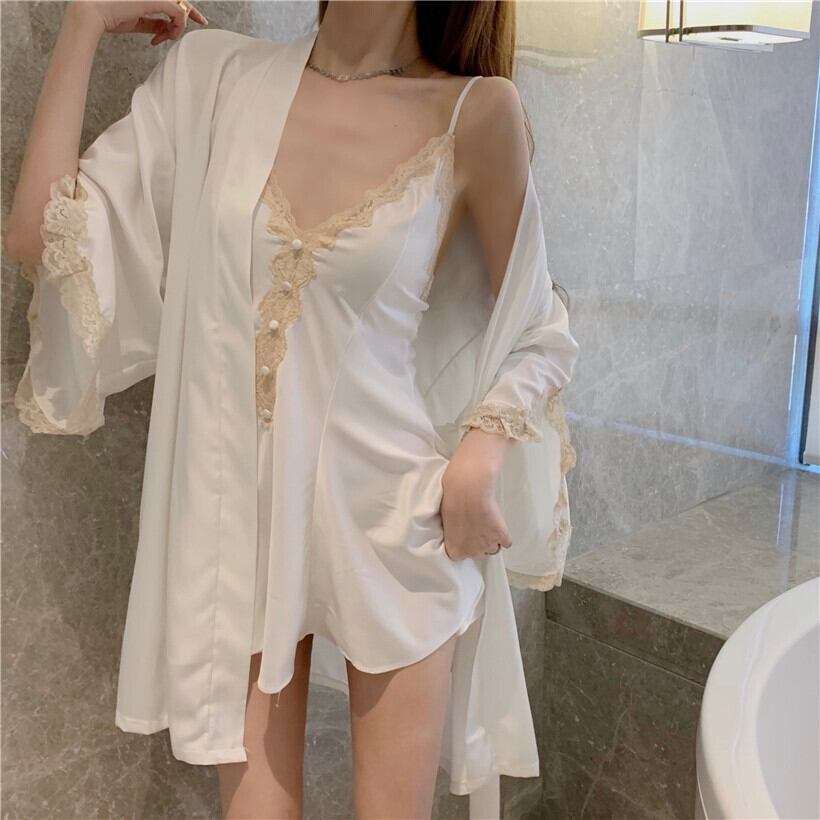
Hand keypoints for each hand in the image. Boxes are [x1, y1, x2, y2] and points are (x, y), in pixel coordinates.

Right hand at [66, 0, 207, 44]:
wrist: (92, 12)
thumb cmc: (109, 16)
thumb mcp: (136, 21)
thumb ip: (153, 23)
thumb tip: (166, 30)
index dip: (187, 9)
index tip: (199, 19)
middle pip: (179, 0)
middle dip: (191, 12)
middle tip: (202, 21)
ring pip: (180, 7)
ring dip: (177, 26)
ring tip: (166, 37)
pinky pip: (179, 13)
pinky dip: (177, 27)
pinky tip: (166, 37)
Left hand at [440, 429, 514, 560]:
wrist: (467, 489)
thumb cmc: (451, 499)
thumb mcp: (445, 520)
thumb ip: (453, 533)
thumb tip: (458, 530)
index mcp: (455, 550)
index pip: (462, 555)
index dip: (465, 543)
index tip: (465, 534)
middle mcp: (472, 552)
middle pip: (478, 552)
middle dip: (478, 541)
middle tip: (476, 525)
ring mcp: (488, 545)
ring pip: (493, 548)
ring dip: (491, 538)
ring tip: (487, 523)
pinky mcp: (501, 536)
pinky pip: (506, 542)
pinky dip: (504, 534)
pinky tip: (498, 524)